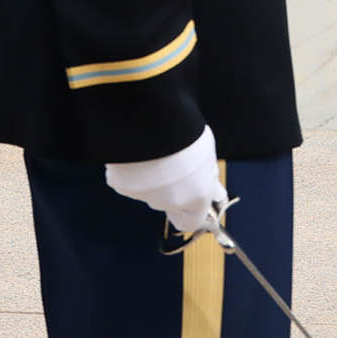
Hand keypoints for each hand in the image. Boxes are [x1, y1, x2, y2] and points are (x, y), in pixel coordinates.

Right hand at [105, 126, 223, 234]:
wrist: (153, 116)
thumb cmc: (185, 132)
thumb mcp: (206, 155)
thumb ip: (208, 178)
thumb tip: (216, 194)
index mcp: (195, 197)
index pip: (192, 221)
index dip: (192, 210)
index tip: (191, 196)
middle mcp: (168, 201)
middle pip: (169, 201)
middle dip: (171, 187)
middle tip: (174, 162)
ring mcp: (142, 194)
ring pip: (148, 190)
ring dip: (151, 177)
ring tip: (157, 149)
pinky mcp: (120, 183)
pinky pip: (128, 178)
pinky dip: (132, 168)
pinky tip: (139, 149)